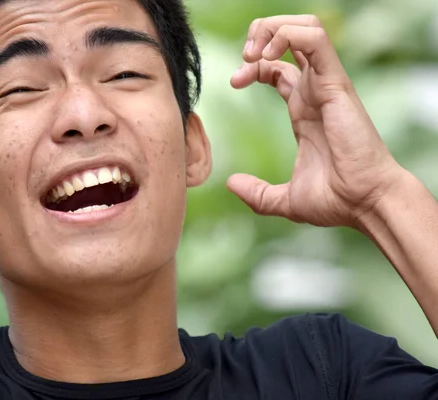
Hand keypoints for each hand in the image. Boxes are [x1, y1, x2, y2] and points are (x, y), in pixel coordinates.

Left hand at [227, 15, 405, 227]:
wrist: (363, 204)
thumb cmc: (335, 200)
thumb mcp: (284, 199)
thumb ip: (257, 193)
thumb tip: (231, 184)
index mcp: (303, 109)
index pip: (277, 67)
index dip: (252, 67)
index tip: (234, 84)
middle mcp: (315, 91)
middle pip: (289, 39)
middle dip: (258, 38)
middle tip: (241, 60)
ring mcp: (326, 85)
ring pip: (303, 28)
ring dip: (271, 30)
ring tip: (251, 55)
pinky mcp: (335, 83)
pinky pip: (314, 39)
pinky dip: (286, 37)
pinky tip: (265, 57)